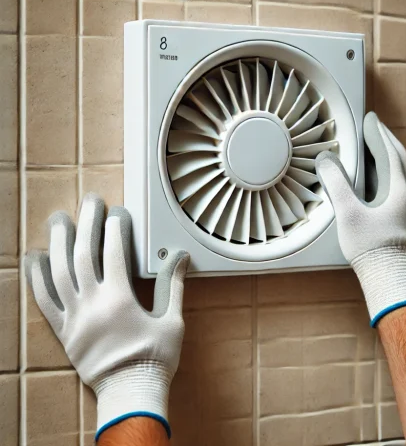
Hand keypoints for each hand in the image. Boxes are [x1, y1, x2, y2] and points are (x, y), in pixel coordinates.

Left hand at [25, 193, 189, 438]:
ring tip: (59, 220)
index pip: (115, 253)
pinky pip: (44, 301)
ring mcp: (74, 317)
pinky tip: (34, 258)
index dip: (116, 228)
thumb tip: (180, 258)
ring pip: (59, 272)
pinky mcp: (63, 331)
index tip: (118, 212)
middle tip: (90, 202)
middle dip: (87, 224)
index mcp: (120, 300)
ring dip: (58, 243)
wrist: (131, 393)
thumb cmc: (154, 359)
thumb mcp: (172, 320)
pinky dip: (36, 278)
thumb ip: (172, 285)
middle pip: (84, 255)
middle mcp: (93, 304)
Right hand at [315, 111, 405, 325]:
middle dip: (387, 142)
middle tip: (375, 129)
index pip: (390, 153)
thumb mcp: (348, 212)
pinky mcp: (402, 221)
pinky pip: (395, 189)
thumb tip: (326, 160)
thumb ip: (336, 183)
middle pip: (400, 161)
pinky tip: (373, 182)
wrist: (387, 277)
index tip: (371, 119)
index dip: (378, 134)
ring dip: (386, 158)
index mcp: (399, 191)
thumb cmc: (370, 247)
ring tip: (373, 150)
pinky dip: (384, 176)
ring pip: (399, 175)